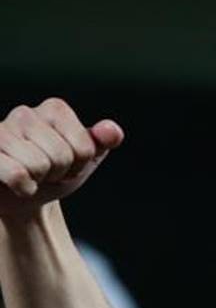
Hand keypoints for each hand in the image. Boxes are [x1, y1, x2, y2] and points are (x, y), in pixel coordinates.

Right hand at [0, 98, 123, 216]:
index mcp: (54, 110)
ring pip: (38, 166)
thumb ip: (102, 143)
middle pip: (61, 157)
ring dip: (39, 181)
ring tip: (30, 175)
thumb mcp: (85, 160)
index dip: (79, 166)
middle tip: (46, 173)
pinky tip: (17, 184)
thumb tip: (112, 131)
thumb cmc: (54, 174)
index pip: (84, 148)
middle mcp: (25, 113)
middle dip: (58, 174)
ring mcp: (0, 131)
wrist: (21, 198)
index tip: (66, 165)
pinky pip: (16, 174)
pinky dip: (23, 188)